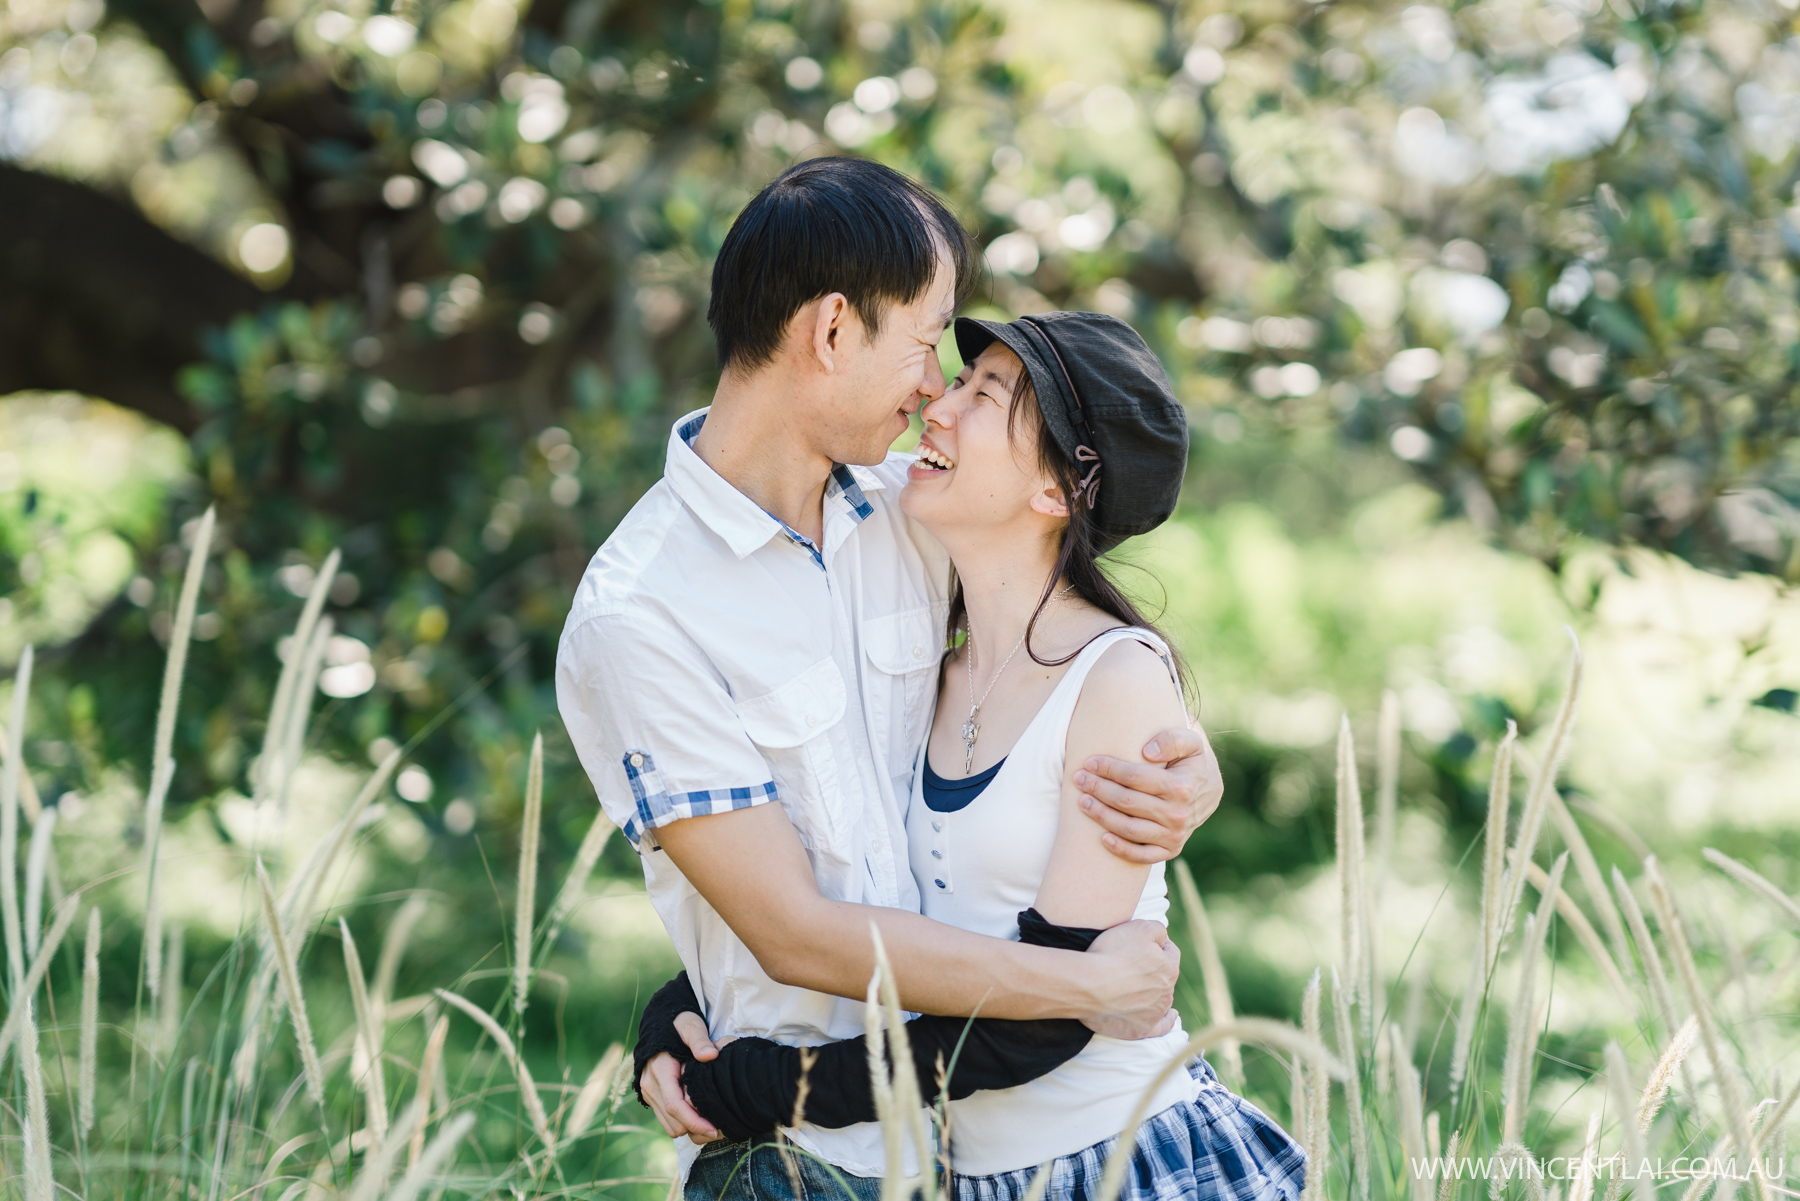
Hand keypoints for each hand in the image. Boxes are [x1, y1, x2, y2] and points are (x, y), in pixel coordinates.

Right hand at [637, 1012, 731, 1142]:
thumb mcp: (691, 1026)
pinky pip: (667, 1120)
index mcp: (660, 1070)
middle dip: (695, 1128)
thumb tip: (710, 1055)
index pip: (675, 1106)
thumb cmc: (678, 1024)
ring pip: (669, 1126)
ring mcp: (649, 1092)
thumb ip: (699, 1039)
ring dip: (689, 1127)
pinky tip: (700, 1114)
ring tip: (711, 1121)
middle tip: (719, 1125)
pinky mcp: (652, 1097)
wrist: (659, 1023)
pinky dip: (682, 1122)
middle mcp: (650, 1085)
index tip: (714, 1128)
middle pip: (673, 1122)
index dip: (695, 1121)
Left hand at [1075, 723, 1220, 864]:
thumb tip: (1147, 752)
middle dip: (1098, 789)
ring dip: (1101, 816)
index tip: (1091, 762)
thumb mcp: (1191, 740)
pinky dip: (1121, 849)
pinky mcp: (1171, 850)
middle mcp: (1178, 814)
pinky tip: (1101, 838)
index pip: (1135, 778)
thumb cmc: (1192, 760)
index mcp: (1182, 787)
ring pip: (1129, 829)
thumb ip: (1172, 739)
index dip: (1109, 769)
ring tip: (1082, 802)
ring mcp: (1175, 835)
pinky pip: (1142, 856)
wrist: (1210, 789)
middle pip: (1127, 802)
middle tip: (1079, 779)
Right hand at [1079, 919, 1180, 1039]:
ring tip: (1139, 986)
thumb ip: (1158, 929)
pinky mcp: (1140, 1029)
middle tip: (1131, 963)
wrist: (1089, 985)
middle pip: (1164, 976)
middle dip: (1153, 968)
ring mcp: (1153, 1013)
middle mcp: (1166, 993)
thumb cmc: (1113, 953)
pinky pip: (1161, 1026)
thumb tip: (1163, 938)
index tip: (1140, 942)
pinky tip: (1170, 1016)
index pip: (1169, 951)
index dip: (1155, 944)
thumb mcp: (1139, 927)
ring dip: (1154, 991)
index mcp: (1168, 969)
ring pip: (1161, 999)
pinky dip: (1166, 1021)